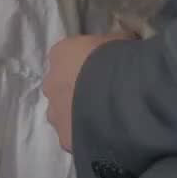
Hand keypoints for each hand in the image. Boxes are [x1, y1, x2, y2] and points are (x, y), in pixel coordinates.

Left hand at [42, 32, 127, 153]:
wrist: (118, 95)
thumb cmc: (116, 59)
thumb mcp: (121, 39)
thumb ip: (117, 40)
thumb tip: (125, 40)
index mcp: (60, 54)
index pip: (68, 56)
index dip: (86, 62)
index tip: (104, 68)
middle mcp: (50, 82)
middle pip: (62, 86)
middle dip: (79, 90)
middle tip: (105, 94)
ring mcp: (55, 112)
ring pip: (64, 113)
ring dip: (79, 113)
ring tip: (106, 117)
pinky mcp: (64, 137)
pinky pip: (74, 136)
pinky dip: (86, 135)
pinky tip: (106, 134)